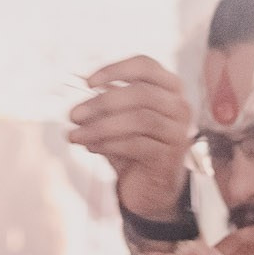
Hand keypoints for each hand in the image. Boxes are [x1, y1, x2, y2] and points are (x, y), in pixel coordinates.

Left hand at [67, 56, 196, 222]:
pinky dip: (109, 145)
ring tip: (76, 135)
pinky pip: (138, 145)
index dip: (115, 69)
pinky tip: (91, 148)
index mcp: (168, 88)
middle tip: (73, 115)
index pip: (146, 66)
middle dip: (101, 103)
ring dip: (101, 126)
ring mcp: (178, 132)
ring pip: (140, 119)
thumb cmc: (133, 146)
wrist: (150, 188)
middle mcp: (179, 107)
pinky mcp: (170, 157)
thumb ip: (106, 99)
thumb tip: (78, 85)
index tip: (88, 82)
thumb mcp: (119, 117)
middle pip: (141, 93)